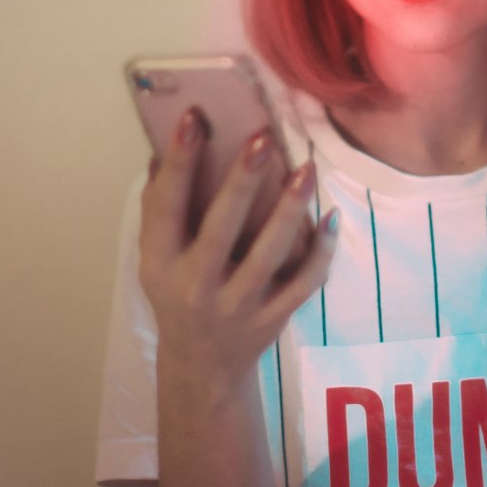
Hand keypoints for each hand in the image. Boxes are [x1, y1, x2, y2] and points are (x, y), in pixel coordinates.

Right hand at [139, 112, 338, 397]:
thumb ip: (159, 207)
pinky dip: (321, 252)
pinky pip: (303, 283)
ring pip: (269, 254)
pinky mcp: (272, 319)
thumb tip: (164, 149)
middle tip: (263, 138)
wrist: (201, 368)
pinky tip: (330, 217)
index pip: (166, 206)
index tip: (194, 118)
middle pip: (222, 228)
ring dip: (289, 209)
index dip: (179, 161)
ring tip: (306, 169)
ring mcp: (237, 306)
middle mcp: (196, 286)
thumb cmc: (176, 294)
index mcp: (160, 263)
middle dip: (243, 181)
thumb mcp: (156, 257)